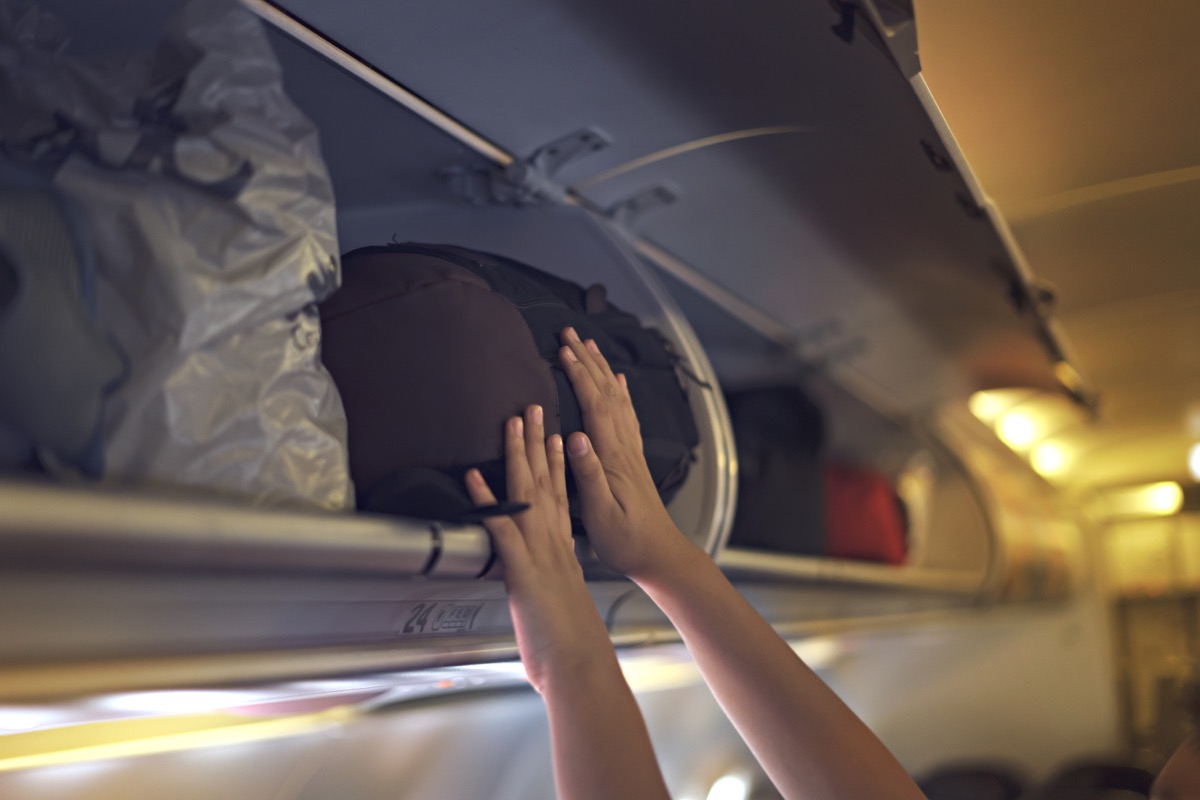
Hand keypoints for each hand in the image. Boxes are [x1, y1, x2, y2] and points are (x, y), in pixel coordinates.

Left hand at [465, 405, 615, 692]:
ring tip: (512, 422)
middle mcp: (554, 546)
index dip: (558, 466)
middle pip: (546, 484)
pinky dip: (487, 500)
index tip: (556, 437)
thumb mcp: (557, 608)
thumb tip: (543, 588)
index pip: (561, 498)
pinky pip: (502, 528)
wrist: (579, 667)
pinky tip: (474, 477)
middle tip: (533, 409)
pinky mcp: (524, 571)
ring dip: (518, 455)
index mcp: (563, 553)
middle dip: (538, 443)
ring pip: (528, 494)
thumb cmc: (567, 648)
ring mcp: (540, 555)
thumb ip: (548, 590)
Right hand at [558, 327, 701, 582]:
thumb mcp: (601, 513)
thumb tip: (576, 437)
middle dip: (587, 360)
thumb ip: (588, 474)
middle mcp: (624, 447)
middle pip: (606, 393)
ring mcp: (632, 451)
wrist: (659, 554)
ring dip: (602, 369)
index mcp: (613, 457)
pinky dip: (621, 392)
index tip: (562, 350)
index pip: (594, 405)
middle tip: (570, 333)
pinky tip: (619, 382)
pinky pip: (627, 415)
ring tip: (590, 346)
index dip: (579, 375)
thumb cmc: (626, 540)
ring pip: (617, 398)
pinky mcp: (634, 459)